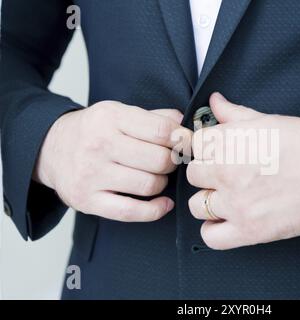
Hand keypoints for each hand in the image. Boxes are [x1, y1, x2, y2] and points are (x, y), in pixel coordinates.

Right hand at [34, 101, 191, 221]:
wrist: (50, 148)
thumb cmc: (93, 131)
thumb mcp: (119, 112)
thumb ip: (154, 117)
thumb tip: (184, 123)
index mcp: (110, 117)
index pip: (162, 130)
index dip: (183, 139)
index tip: (187, 144)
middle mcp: (99, 144)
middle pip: (159, 160)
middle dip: (172, 162)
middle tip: (168, 161)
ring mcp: (91, 174)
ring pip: (150, 185)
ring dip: (162, 183)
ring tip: (156, 176)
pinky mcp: (87, 200)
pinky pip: (132, 212)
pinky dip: (155, 210)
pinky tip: (163, 203)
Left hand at [187, 93, 299, 249]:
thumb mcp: (268, 120)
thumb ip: (234, 113)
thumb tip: (215, 101)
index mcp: (228, 141)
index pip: (194, 145)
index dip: (206, 150)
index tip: (216, 154)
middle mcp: (225, 172)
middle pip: (193, 175)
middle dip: (207, 174)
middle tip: (226, 175)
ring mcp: (236, 203)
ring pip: (197, 205)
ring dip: (209, 202)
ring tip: (228, 198)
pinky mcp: (249, 230)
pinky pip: (211, 236)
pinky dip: (214, 230)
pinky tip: (227, 220)